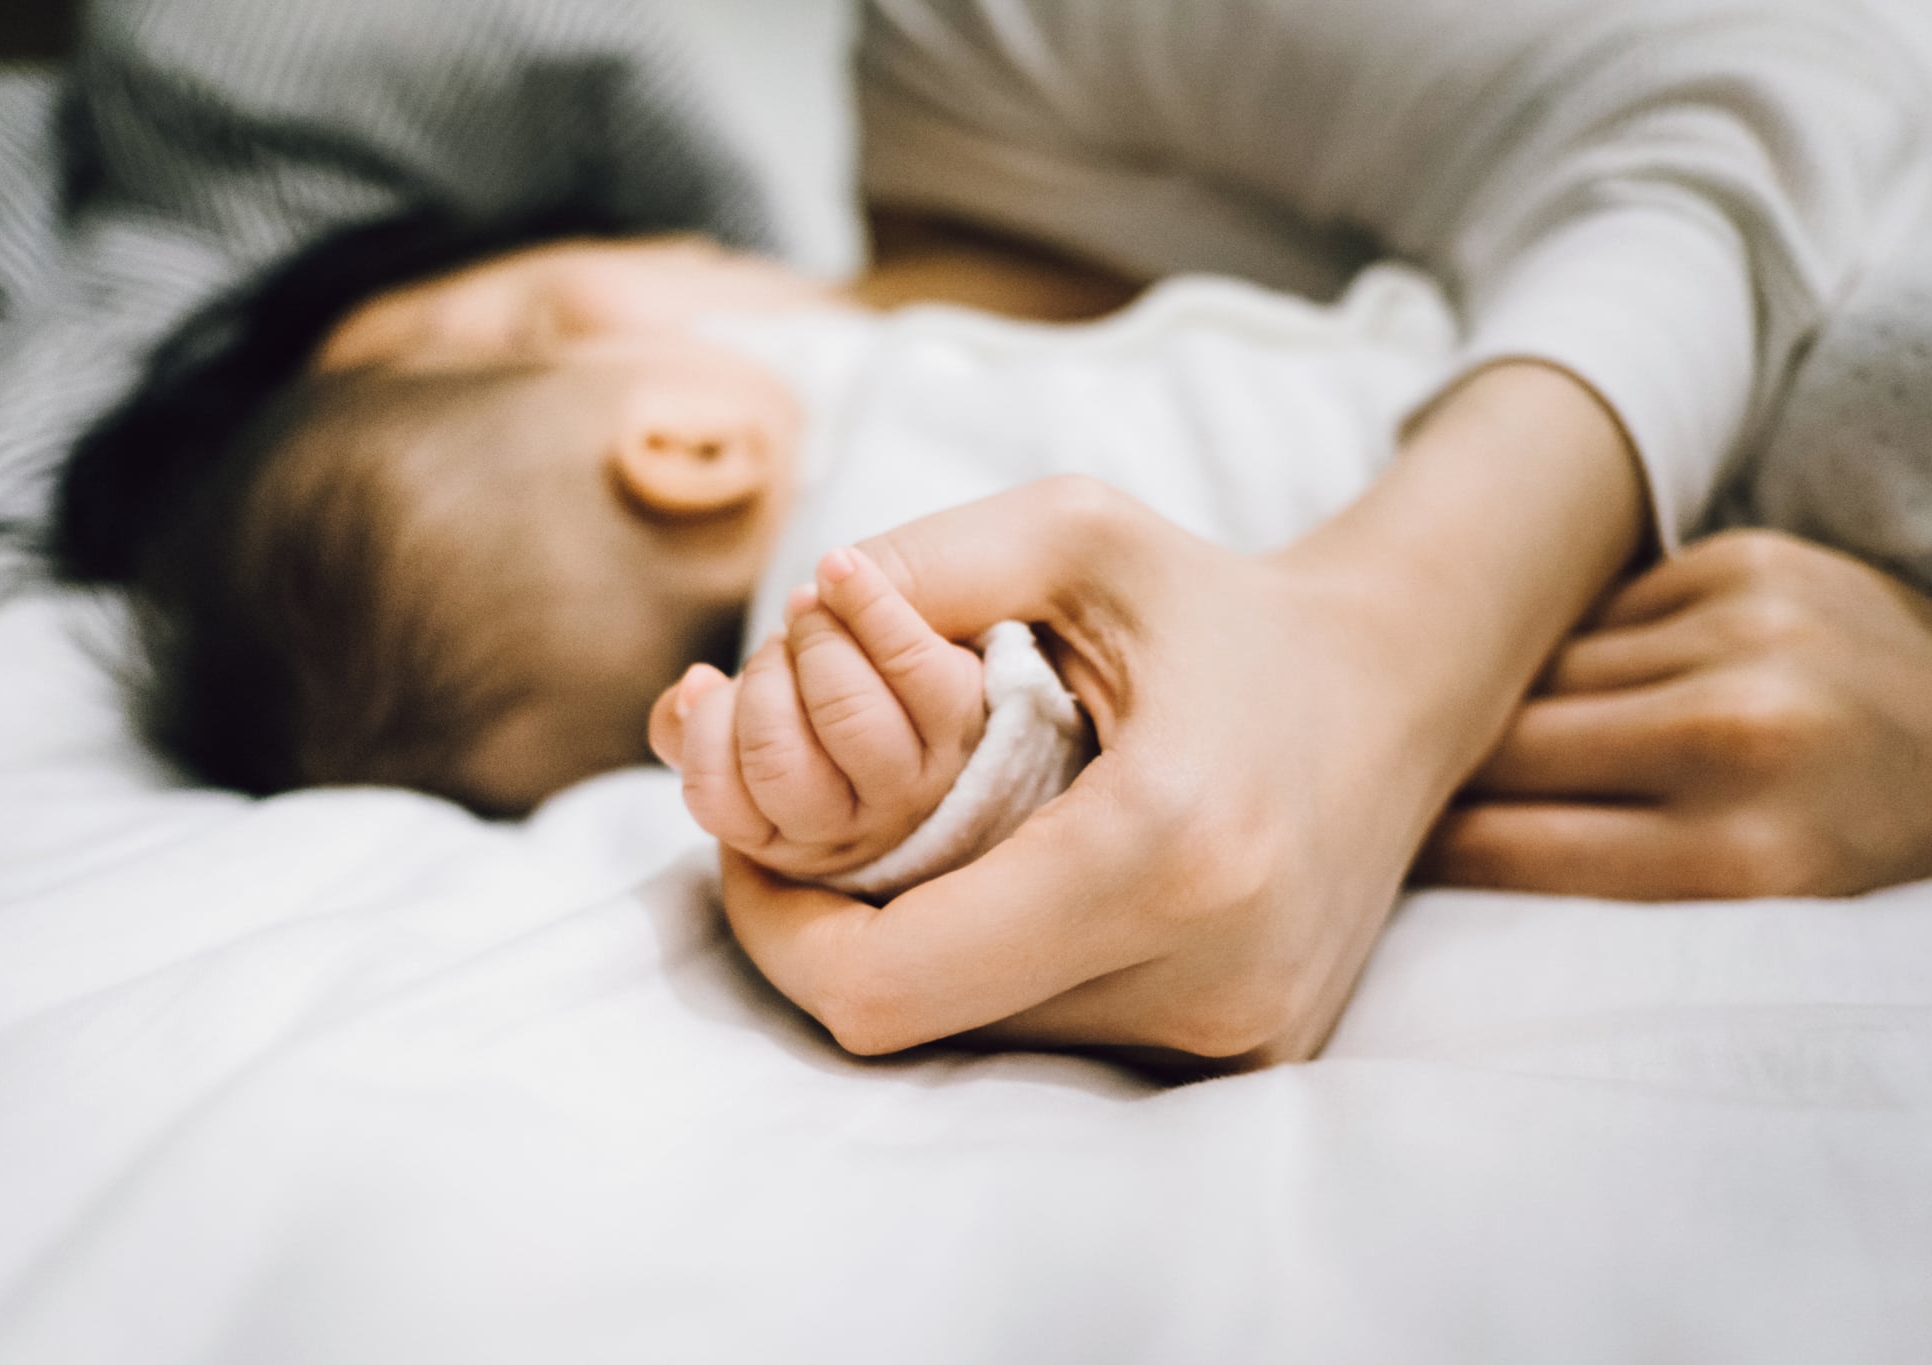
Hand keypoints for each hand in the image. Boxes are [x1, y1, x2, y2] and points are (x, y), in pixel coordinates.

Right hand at [648, 546, 986, 880]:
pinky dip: (864, 600)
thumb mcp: (757, 715)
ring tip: (816, 610)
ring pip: (848, 716)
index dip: (702, 729)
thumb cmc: (845, 688)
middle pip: (777, 762)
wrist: (979, 622)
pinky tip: (840, 568)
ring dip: (817, 640)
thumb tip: (694, 689)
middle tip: (779, 645)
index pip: (716, 800)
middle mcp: (860, 826)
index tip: (714, 680)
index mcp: (793, 834)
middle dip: (762, 678)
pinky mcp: (968, 721)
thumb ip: (699, 722)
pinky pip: (908, 662)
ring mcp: (921, 779)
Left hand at [714, 363, 1644, 1066]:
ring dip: (929, 958)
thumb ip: (920, 566)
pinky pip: (1064, 1045)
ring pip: (989, 1043)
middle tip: (816, 843)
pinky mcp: (1254, 1059)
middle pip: (926, 1022)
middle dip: (842, 938)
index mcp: (1164, 846)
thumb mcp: (1075, 533)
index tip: (745, 854)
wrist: (1394, 690)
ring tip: (938, 851)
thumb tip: (792, 617)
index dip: (775, 933)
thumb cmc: (1220, 604)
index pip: (888, 983)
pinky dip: (1007, 977)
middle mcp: (1212, 971)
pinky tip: (1019, 890)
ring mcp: (1241, 1036)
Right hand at [1420, 529, 1931, 898]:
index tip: (1383, 859)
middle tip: (1404, 789)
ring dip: (1523, 712)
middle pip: (1507, 749)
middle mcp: (1741, 735)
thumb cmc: (1846, 850)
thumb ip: (1608, 889)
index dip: (1424, 853)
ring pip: (1543, 674)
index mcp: (1739, 858)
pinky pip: (1601, 615)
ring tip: (1512, 741)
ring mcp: (1748, 634)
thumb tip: (1426, 849)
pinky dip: (1595, 655)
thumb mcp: (1751, 919)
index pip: (1501, 848)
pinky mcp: (1750, 562)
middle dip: (1451, 777)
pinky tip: (1617, 686)